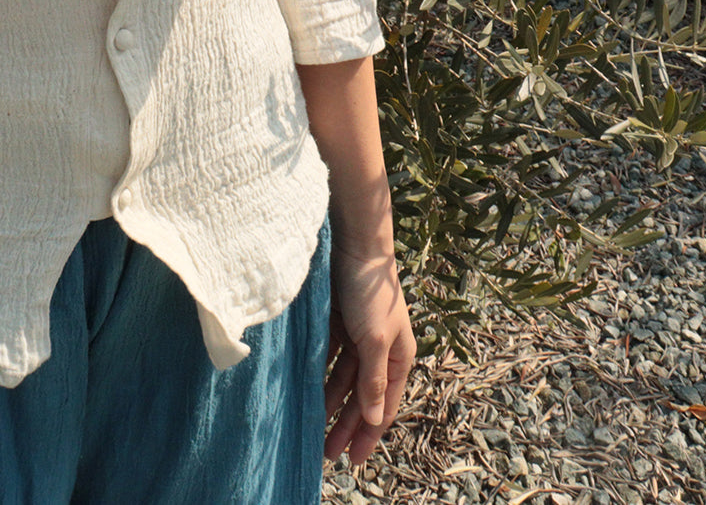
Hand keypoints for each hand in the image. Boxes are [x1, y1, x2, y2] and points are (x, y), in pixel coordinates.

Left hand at [323, 247, 415, 465]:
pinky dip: (319, 376)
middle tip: (328, 453)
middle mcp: (381, 351)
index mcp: (399, 357)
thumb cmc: (371, 292)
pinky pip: (328, 359)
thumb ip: (374, 378)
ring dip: (330, 403)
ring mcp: (358, 338)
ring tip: (313, 427)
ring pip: (343, 380)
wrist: (354, 247)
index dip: (369, 433)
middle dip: (346, 425)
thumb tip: (373, 417)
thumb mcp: (375, 339)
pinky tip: (307, 391)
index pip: (383, 405)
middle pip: (362, 396)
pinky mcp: (338, 324)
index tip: (353, 459)